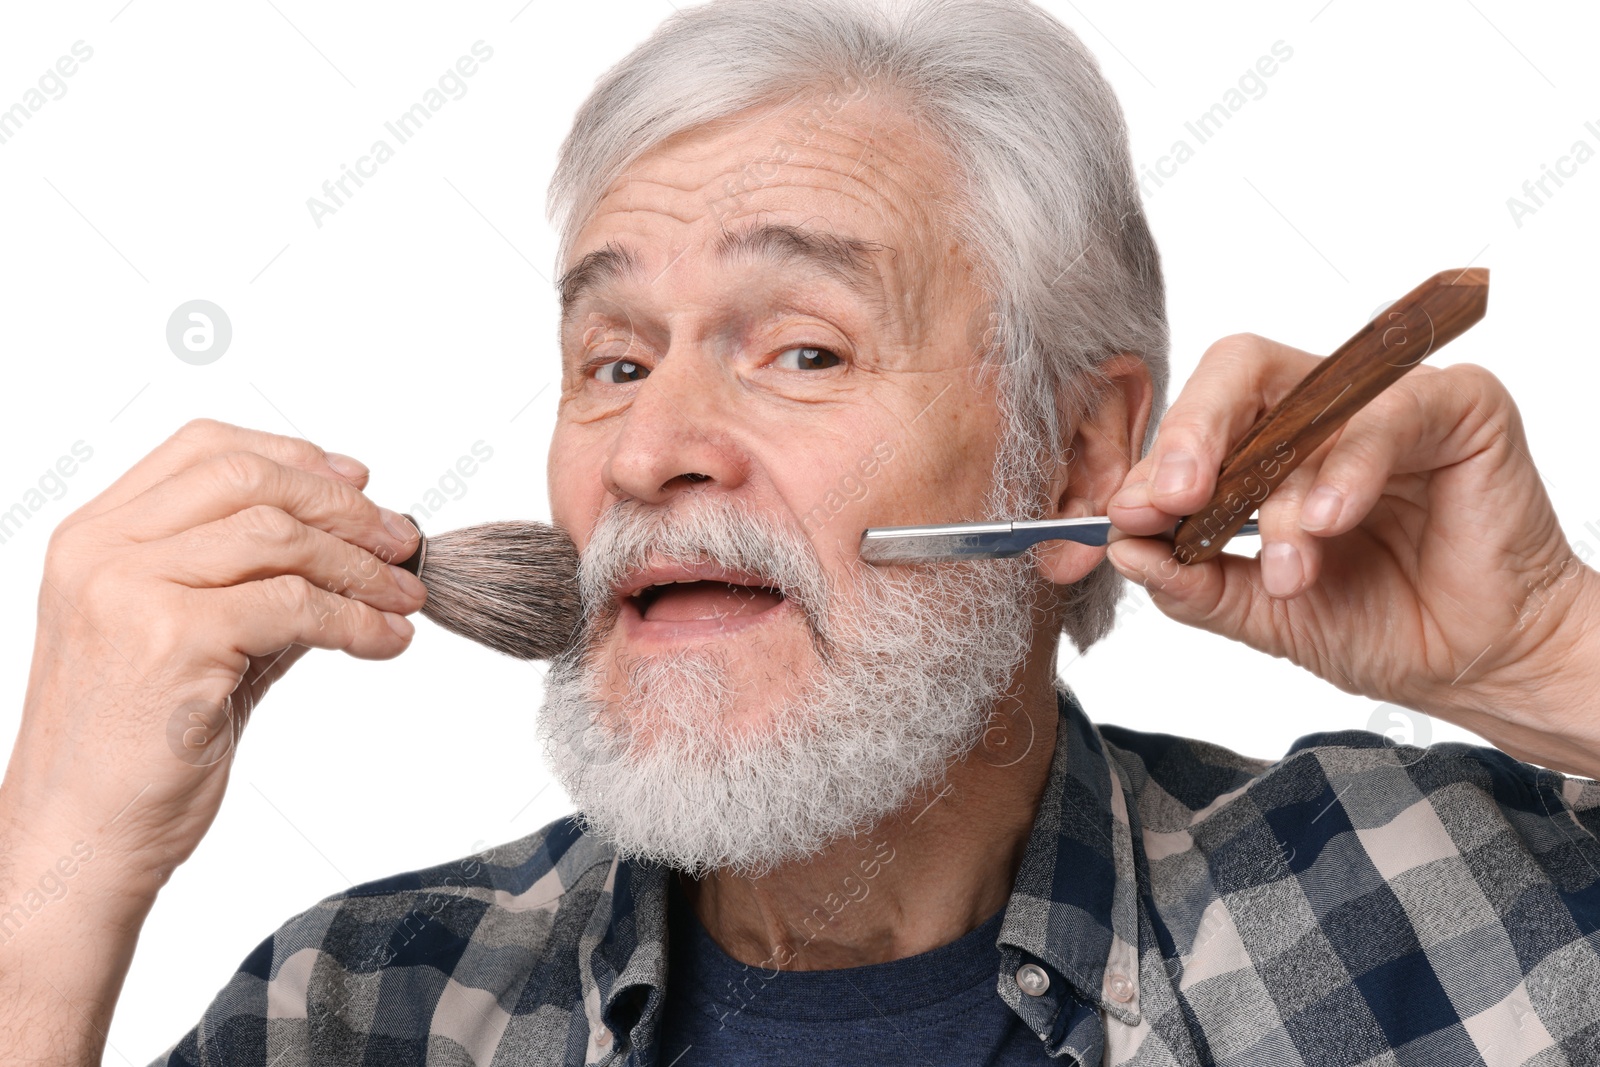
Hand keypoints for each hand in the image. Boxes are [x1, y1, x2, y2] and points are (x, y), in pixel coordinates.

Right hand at [1, 419, 425, 894]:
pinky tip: (386, 641)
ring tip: (405, 597)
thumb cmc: (130, 751)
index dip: (293, 457)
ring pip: (280, 537)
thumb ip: (254, 585)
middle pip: (249, 480)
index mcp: (95, 535)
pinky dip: (358, 619)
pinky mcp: (173, 639)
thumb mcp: (191, 642)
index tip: (358, 482)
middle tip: (401, 544)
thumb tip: (350, 547)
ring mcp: (131, 590)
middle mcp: (104, 551)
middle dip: (342, 507)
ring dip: (362, 566)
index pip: (205, 449)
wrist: (81, 840)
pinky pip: (297, 605)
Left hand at [1104, 334, 1599, 776]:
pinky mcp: (1458, 406)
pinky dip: (1347, 470)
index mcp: (1269, 443)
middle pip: (1237, 373)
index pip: (1198, 419)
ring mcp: (1388, 401)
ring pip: (1307, 405)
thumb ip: (1191, 579)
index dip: (1156, 461)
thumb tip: (1121, 545)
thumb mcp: (1259, 611)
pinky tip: (1328, 522)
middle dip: (1191, 436)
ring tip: (1288, 568)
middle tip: (1171, 499)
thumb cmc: (1379, 624)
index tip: (1127, 515)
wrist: (1478, 665)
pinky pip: (1388, 415)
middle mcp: (1324, 410)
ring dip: (1280, 496)